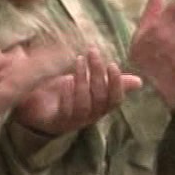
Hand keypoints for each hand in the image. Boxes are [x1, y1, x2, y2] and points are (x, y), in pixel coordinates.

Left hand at [13, 44, 141, 136]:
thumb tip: (139, 82)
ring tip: (79, 60)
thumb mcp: (89, 82)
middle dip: (98, 74)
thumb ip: (110, 81)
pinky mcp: (55, 122)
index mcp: (100, 107)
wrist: (35, 107)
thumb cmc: (65, 92)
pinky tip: (65, 80)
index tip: (112, 64)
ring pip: (85, 105)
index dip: (116, 84)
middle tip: (93, 52)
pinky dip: (68, 96)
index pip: (115, 100)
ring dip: (83, 82)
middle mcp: (90, 117)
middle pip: (100, 99)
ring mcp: (73, 121)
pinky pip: (65, 112)